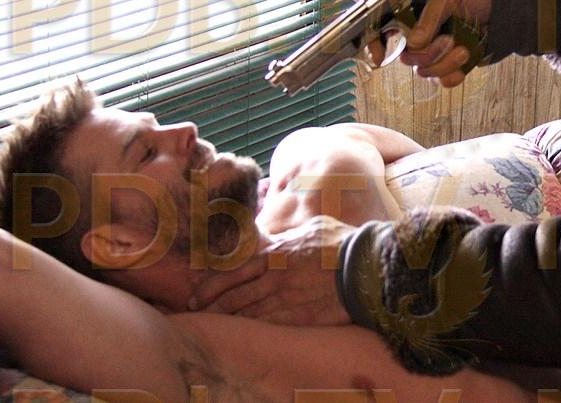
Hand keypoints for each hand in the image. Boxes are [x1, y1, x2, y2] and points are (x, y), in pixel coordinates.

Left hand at [188, 216, 354, 325]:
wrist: (365, 265)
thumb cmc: (341, 242)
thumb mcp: (311, 227)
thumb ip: (287, 236)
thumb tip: (274, 237)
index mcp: (274, 254)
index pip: (232, 273)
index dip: (210, 287)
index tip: (195, 297)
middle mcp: (274, 277)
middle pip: (235, 297)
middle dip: (213, 307)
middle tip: (197, 315)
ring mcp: (286, 299)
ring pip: (249, 313)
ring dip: (231, 321)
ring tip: (216, 327)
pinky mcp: (300, 316)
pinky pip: (270, 325)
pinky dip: (254, 330)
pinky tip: (245, 334)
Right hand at [366, 0, 491, 87]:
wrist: (501, 9)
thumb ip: (431, 13)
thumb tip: (416, 43)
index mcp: (409, 10)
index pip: (380, 28)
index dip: (374, 44)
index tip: (379, 57)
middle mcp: (416, 33)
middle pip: (405, 57)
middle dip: (427, 53)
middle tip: (448, 39)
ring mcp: (431, 52)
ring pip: (423, 71)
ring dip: (445, 62)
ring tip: (464, 49)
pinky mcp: (447, 66)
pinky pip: (441, 81)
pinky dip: (453, 74)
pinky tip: (465, 59)